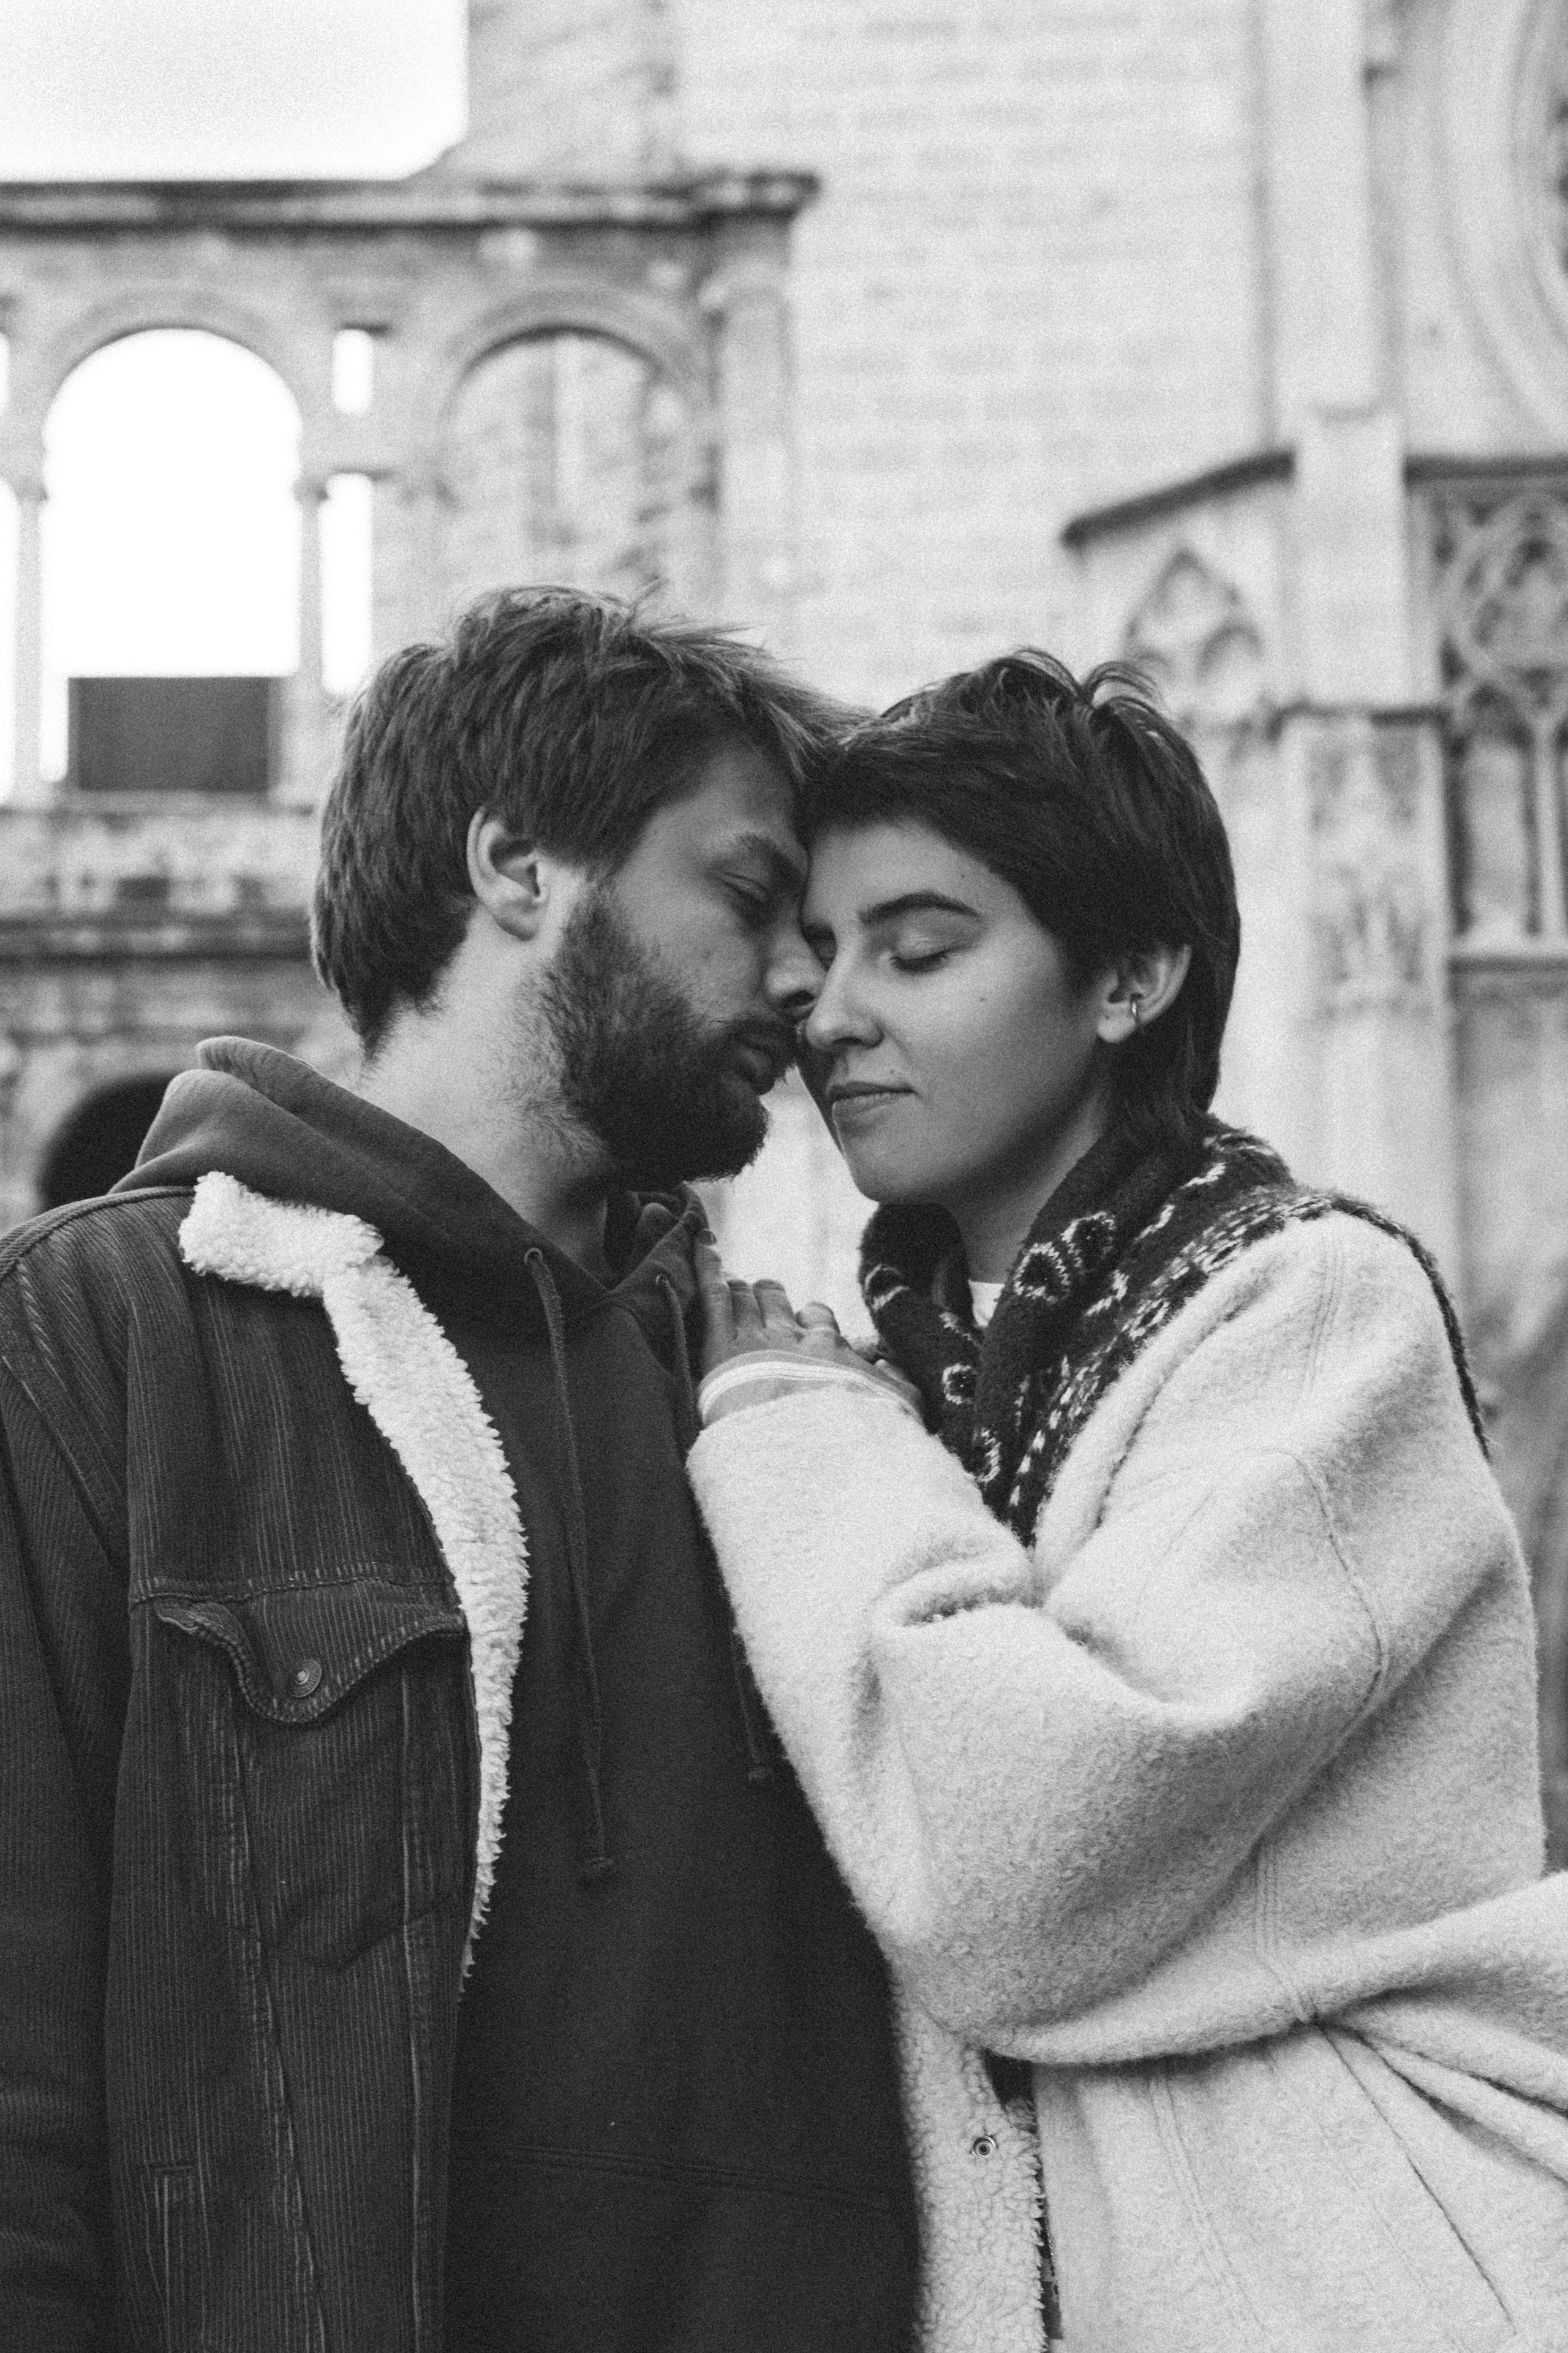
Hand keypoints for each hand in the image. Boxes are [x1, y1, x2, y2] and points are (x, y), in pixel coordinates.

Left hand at [694, 1239, 921, 1418]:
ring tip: (730, 1283)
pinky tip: (703, 1249)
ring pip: (744, 1298)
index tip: (805, 1326)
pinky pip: (713, 1298)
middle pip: (775, 1301)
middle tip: (760, 1297)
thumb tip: (892, 1365)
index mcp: (830, 1349)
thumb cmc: (858, 1436)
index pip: (818, 1318)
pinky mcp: (722, 1352)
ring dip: (738, 1289)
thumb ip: (898, 1382)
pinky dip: (708, 1269)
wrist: (816, 1455)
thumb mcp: (897, 1408)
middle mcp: (793, 1338)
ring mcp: (755, 1341)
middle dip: (768, 1296)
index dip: (808, 1320)